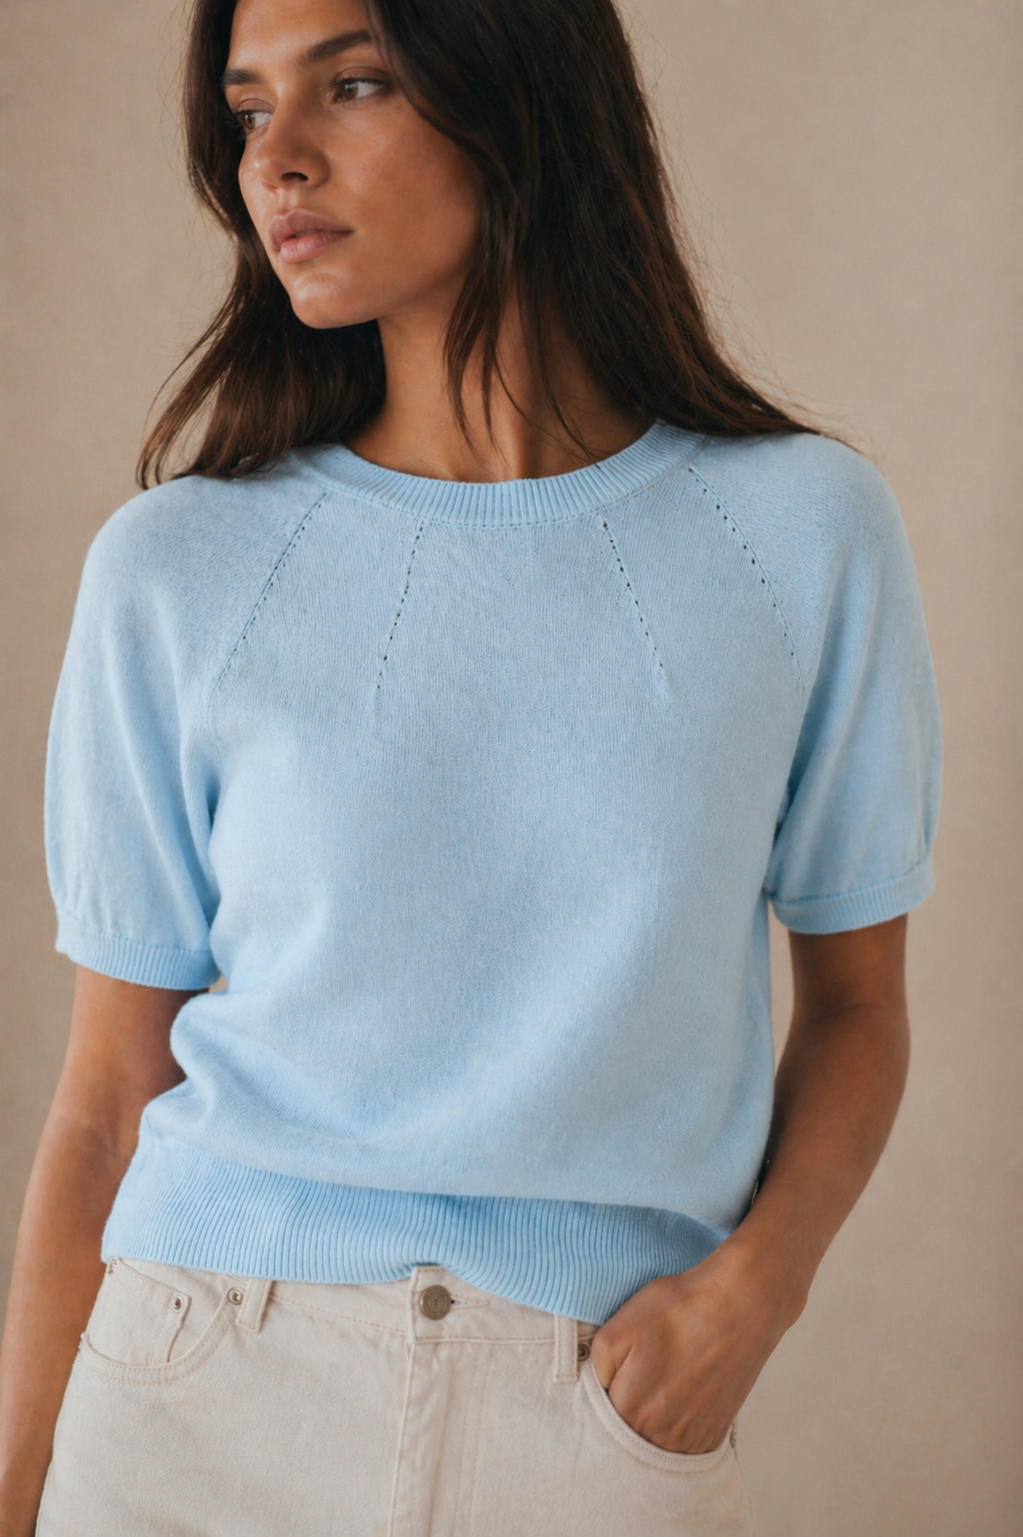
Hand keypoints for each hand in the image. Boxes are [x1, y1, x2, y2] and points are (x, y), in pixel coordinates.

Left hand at [588, 1235, 804, 1453]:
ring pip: (656, 1440)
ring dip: (654, 1420)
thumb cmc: (678, 1310)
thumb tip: (595, 1389)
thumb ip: (595, 1368)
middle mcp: (661, 1436)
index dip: (606, 1391)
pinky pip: (684, 1443)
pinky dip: (679, 1425)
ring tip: (664, 1381)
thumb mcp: (617, 1328)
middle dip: (628, 1407)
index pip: (599, 1417)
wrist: (739, 1304)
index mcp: (630, 1411)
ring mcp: (691, 1439)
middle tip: (642, 1373)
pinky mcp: (714, 1435)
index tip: (618, 1372)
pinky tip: (683, 1394)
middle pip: (628, 1432)